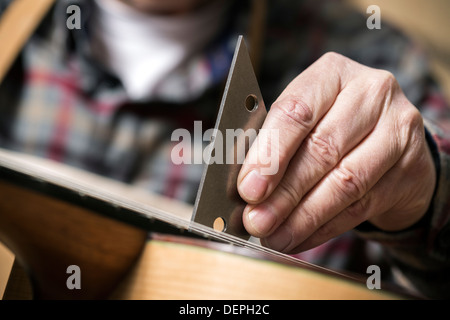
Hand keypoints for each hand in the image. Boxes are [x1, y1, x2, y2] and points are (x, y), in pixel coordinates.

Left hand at [237, 52, 435, 253]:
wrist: (391, 138)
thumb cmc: (332, 125)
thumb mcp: (305, 120)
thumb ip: (275, 145)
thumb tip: (245, 188)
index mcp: (333, 74)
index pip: (297, 111)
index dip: (270, 154)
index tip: (248, 188)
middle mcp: (371, 93)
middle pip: (321, 149)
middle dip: (284, 193)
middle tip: (256, 221)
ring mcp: (397, 129)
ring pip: (345, 182)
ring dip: (303, 217)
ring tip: (275, 236)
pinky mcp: (410, 166)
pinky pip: (361, 206)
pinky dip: (324, 227)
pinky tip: (300, 237)